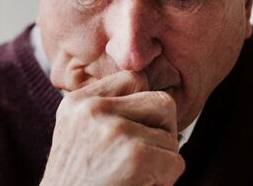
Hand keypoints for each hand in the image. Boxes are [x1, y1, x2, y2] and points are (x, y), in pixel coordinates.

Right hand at [40, 71, 184, 185]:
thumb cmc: (77, 184)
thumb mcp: (78, 135)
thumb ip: (107, 112)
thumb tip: (159, 100)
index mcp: (78, 102)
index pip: (134, 78)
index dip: (146, 106)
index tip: (141, 129)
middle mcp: (93, 109)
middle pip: (162, 102)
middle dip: (163, 132)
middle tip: (145, 158)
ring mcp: (114, 130)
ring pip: (171, 136)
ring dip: (162, 161)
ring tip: (134, 178)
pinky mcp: (134, 156)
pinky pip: (175, 162)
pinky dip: (164, 182)